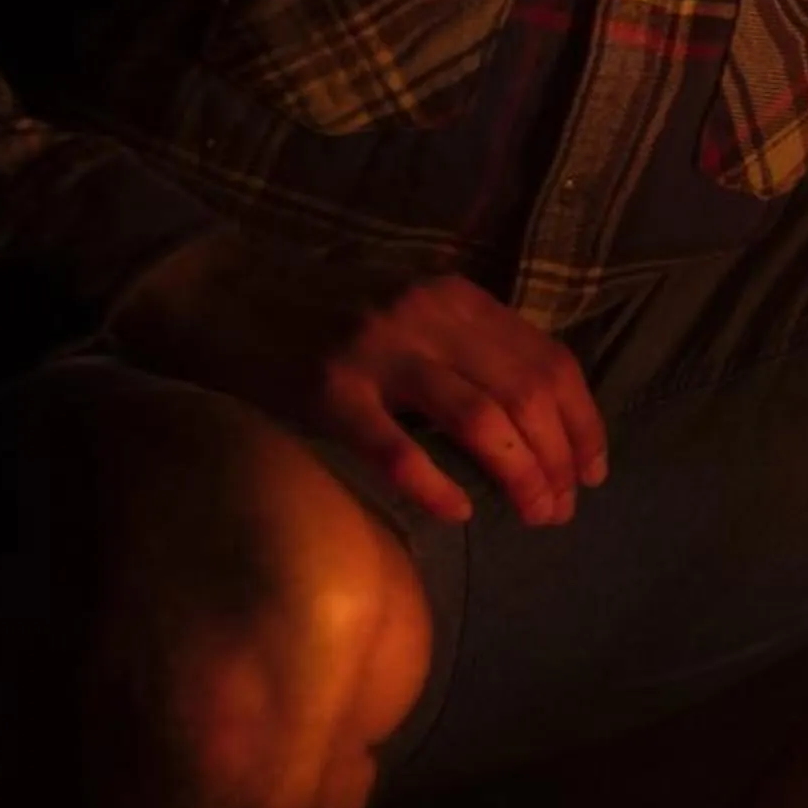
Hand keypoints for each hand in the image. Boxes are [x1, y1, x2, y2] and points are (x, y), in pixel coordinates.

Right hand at [110, 233, 608, 528]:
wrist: (215, 292)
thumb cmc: (321, 312)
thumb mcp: (408, 308)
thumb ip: (466, 346)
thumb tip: (533, 417)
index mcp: (455, 298)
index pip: (548, 360)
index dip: (582, 421)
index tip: (593, 469)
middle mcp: (427, 317)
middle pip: (526, 393)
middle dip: (558, 459)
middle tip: (562, 509)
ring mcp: (378, 351)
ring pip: (480, 419)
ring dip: (519, 475)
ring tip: (533, 515)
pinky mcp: (327, 389)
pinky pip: (396, 448)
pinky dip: (436, 484)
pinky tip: (458, 512)